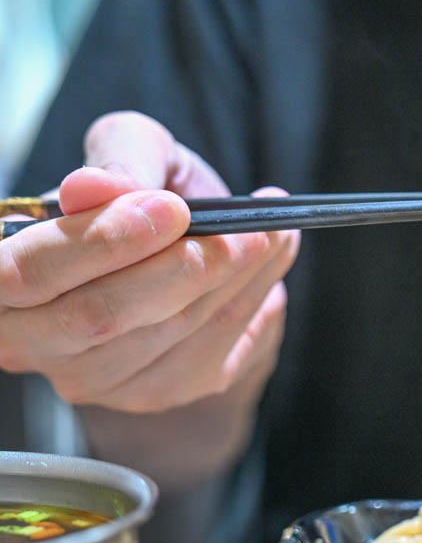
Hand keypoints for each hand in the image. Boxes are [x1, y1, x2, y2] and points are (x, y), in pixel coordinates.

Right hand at [0, 111, 299, 413]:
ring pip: (164, 334)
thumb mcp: (134, 150)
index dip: (100, 242)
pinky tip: (273, 259)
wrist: (187, 245)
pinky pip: (206, 353)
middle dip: (181, 268)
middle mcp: (29, 339)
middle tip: (243, 230)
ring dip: (231, 280)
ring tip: (272, 230)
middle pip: (97, 316)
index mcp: (2, 275)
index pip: (24, 274)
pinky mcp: (150, 393)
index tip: (171, 209)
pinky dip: (250, 301)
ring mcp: (90, 378)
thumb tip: (93, 189)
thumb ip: (119, 158)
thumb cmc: (144, 193)